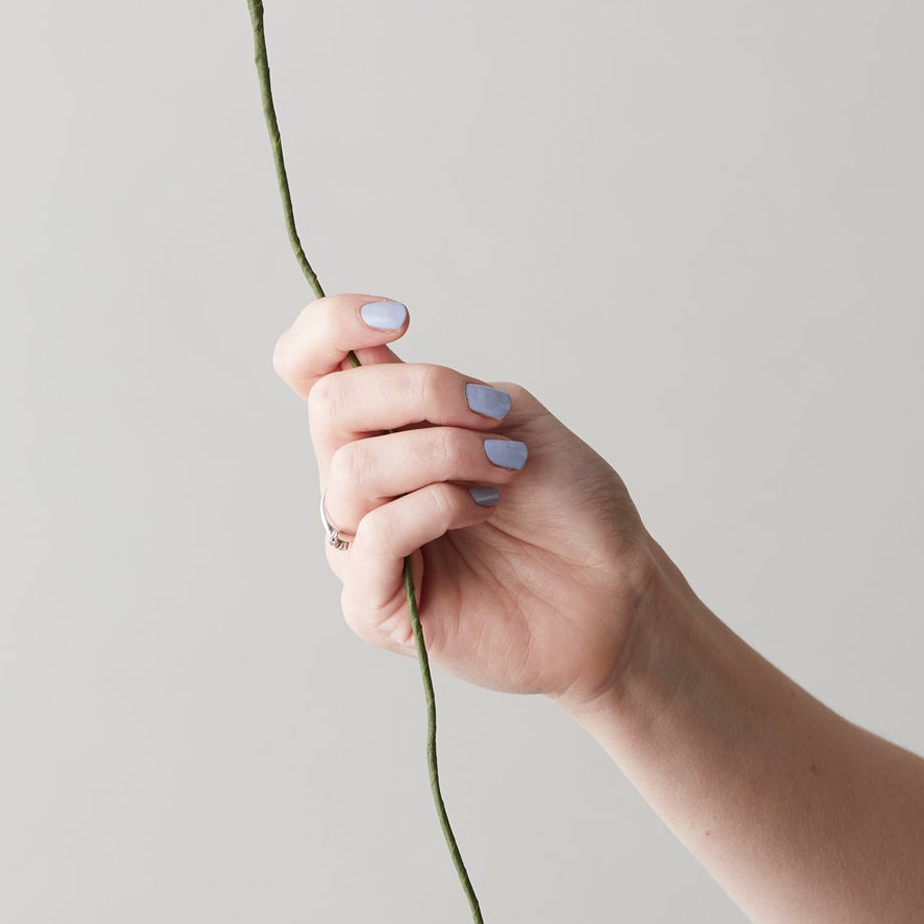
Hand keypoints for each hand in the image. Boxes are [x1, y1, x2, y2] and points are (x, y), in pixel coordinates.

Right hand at [272, 293, 660, 701]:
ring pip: (354, 471)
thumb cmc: (567, 506)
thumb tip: (376, 369)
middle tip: (495, 420)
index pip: (309, 365)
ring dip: (444, 455)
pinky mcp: (374, 606)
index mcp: (383, 430)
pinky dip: (433, 508)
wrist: (614, 590)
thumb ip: (443, 391)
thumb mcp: (512, 417)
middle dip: (422, 393)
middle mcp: (360, 482)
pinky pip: (373, 538)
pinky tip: (480, 510)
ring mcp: (362, 545)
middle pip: (331, 405)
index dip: (331, 325)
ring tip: (505, 471)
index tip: (400, 317)